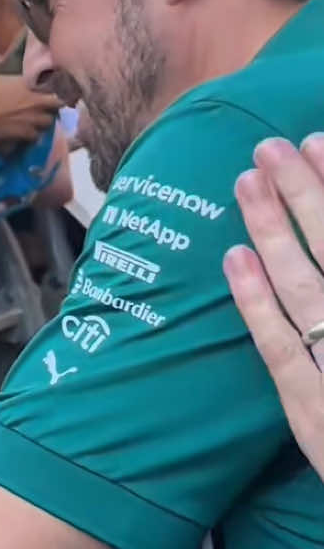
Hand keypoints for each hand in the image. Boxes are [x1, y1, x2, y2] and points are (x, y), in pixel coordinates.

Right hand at [0, 55, 61, 143]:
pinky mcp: (25, 134)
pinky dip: (34, 135)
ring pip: (49, 122)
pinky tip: (29, 133)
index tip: (52, 86)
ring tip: (39, 119)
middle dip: (56, 104)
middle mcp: (35, 102)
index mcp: (28, 84)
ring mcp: (32, 119)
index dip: (55, 86)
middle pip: (58, 104)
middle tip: (50, 104)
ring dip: (45, 120)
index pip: (53, 84)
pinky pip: (36, 136)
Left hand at [224, 135, 323, 478]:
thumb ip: (315, 311)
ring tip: (246, 181)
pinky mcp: (315, 409)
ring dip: (275, 228)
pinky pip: (281, 346)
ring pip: (308, 284)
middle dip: (306, 190)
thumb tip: (292, 262)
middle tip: (272, 144)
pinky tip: (234, 259)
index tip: (320, 139)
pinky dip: (255, 301)